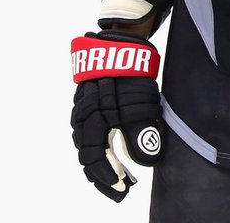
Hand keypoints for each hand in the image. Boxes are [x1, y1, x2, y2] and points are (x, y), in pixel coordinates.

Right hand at [70, 30, 163, 201]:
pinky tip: (110, 152)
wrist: (118, 41)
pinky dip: (99, 146)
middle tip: (122, 188)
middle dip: (103, 174)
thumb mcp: (140, 103)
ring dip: (101, 161)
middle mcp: (82, 117)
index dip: (107, 177)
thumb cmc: (131, 72)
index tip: (123, 189)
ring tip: (118, 175)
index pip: (94, 159)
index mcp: (92, 121)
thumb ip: (141, 133)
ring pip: (87, 143)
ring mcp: (83, 108)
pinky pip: (89, 130)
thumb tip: (147, 161)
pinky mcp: (88, 101)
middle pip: (88, 154)